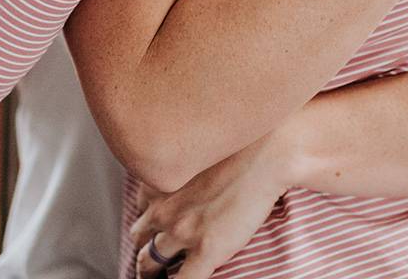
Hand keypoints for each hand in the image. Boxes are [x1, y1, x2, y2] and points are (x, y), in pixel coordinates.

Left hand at [129, 130, 291, 277]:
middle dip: (144, 246)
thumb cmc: (242, 142)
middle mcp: (163, 206)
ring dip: (150, 271)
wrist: (268, 151)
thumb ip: (184, 165)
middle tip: (150, 257)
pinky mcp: (206, 249)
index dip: (147, 220)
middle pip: (139, 235)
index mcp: (159, 179)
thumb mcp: (198, 148)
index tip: (152, 228)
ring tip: (155, 276)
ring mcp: (182, 231)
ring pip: (149, 262)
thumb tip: (188, 176)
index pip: (141, 207)